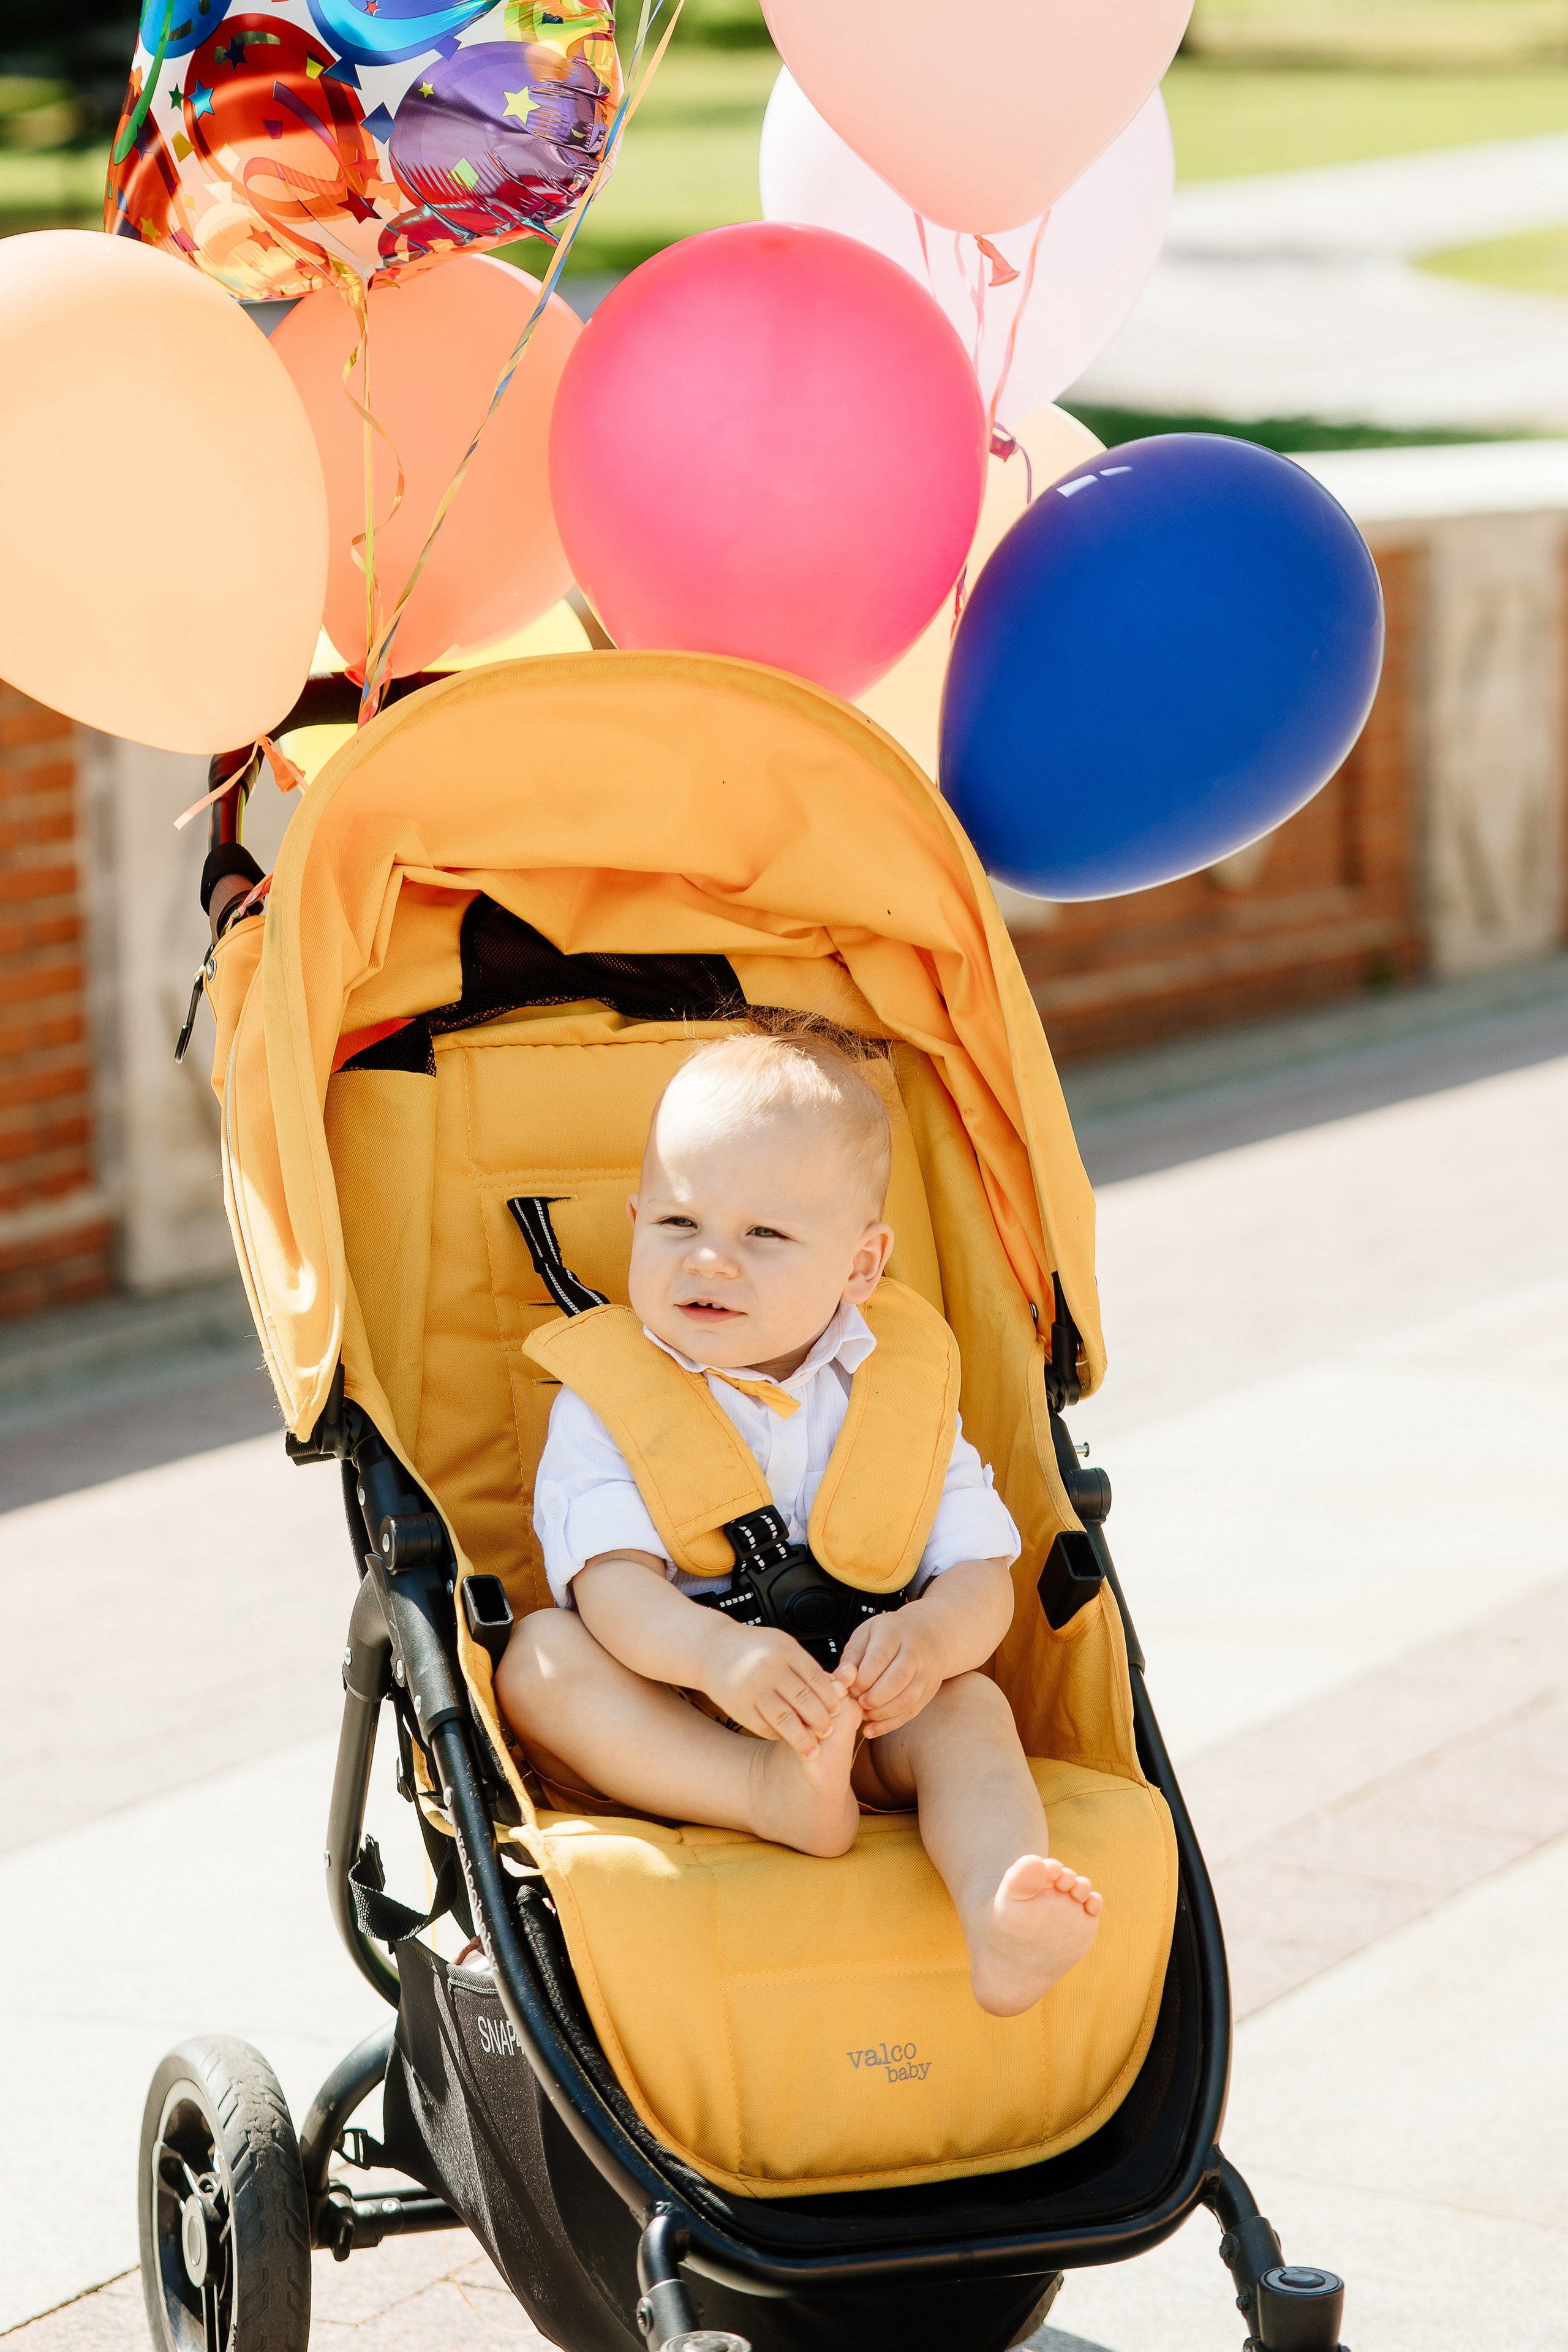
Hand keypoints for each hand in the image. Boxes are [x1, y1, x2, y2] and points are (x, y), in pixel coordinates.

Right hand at [702, 1624, 853, 1759]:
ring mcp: (753, 1689)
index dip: (830, 1698)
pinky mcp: (739, 1706)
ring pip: (785, 1720)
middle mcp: (769, 1669)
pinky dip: (778, 1736)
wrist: (712, 1648)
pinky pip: (764, 1727)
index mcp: (785, 1650)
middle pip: (804, 1700)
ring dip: (802, 1739)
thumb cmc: (752, 1647)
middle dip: (820, 1721)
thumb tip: (835, 1688)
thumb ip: (804, 1665)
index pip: (817, 1679)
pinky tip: (786, 1738)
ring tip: (813, 1751)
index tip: (837, 1710)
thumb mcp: (781, 1645)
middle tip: (828, 1731)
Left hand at [837, 1608, 945, 1738]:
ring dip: (881, 1713)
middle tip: (858, 1701)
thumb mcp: (866, 1634)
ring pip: (907, 1699)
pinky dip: (890, 1724)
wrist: (928, 1635)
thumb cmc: (891, 1634)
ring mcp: (925, 1673)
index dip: (862, 1679)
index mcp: (894, 1633)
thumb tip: (841, 1679)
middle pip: (896, 1680)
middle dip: (872, 1697)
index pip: (879, 1658)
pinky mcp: (928, 1691)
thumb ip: (852, 1657)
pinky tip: (873, 1727)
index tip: (851, 1687)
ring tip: (865, 1713)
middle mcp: (914, 1652)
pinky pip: (911, 1712)